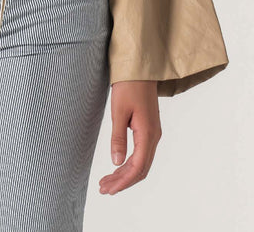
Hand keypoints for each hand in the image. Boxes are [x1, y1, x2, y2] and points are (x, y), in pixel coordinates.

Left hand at [99, 80, 161, 194]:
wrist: (139, 68)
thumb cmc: (128, 86)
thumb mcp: (118, 111)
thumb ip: (118, 137)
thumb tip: (116, 162)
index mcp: (148, 133)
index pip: (137, 167)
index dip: (123, 181)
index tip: (108, 189)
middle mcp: (153, 136)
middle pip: (140, 169)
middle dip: (122, 181)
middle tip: (104, 189)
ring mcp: (152, 133)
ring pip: (141, 162)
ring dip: (125, 174)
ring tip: (107, 181)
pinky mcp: (148, 129)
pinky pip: (141, 153)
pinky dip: (129, 163)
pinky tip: (117, 167)